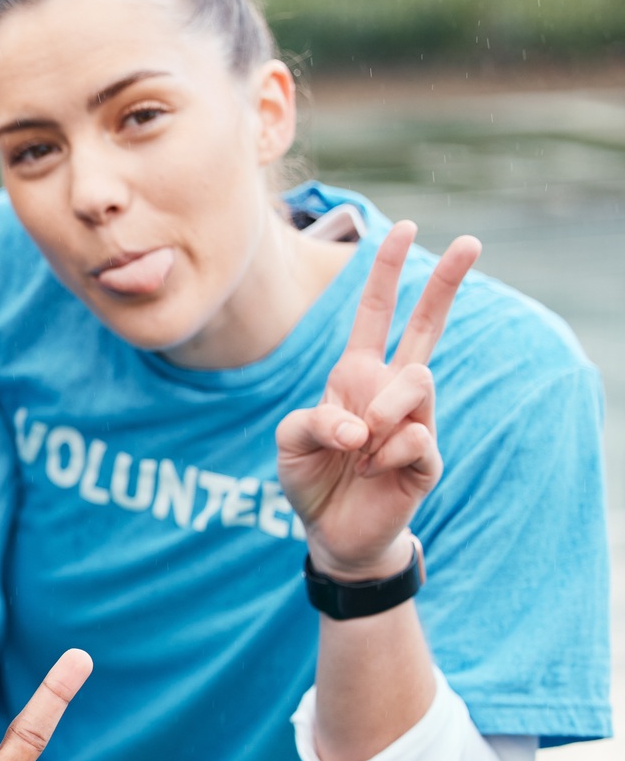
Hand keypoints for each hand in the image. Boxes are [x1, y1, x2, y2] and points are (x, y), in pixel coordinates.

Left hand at [276, 221, 478, 579]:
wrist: (331, 532)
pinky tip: (372, 473)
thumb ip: (312, 422)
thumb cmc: (311, 478)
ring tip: (358, 449)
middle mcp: (390, 389)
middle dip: (446, 282)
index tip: (403, 228)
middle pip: (427, 325)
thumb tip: (358, 427)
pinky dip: (382, 455)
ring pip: (417, 381)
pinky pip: (414, 438)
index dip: (385, 272)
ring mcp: (414, 420)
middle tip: (470, 241)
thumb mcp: (290, 442)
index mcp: (355, 373)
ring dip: (381, 413)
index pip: (376, 313)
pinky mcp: (427, 456)